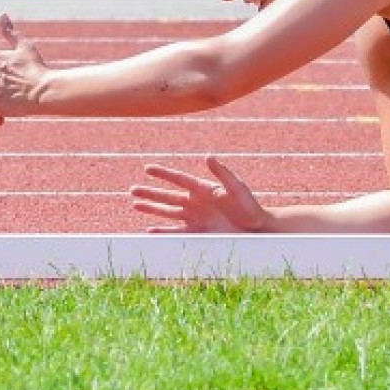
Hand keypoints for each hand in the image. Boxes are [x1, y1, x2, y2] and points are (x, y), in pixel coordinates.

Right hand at [130, 157, 269, 232]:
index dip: (163, 174)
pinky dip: (163, 232)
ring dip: (151, 209)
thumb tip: (208, 156)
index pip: (178, 179)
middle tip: (132, 189)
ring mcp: (195, 218)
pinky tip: (150, 230)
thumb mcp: (237, 188)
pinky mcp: (198, 232)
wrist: (257, 229)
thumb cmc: (250, 206)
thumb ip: (222, 173)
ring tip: (135, 205)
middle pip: (167, 196)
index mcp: (203, 188)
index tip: (147, 168)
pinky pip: (176, 232)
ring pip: (167, 212)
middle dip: (150, 192)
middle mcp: (195, 202)